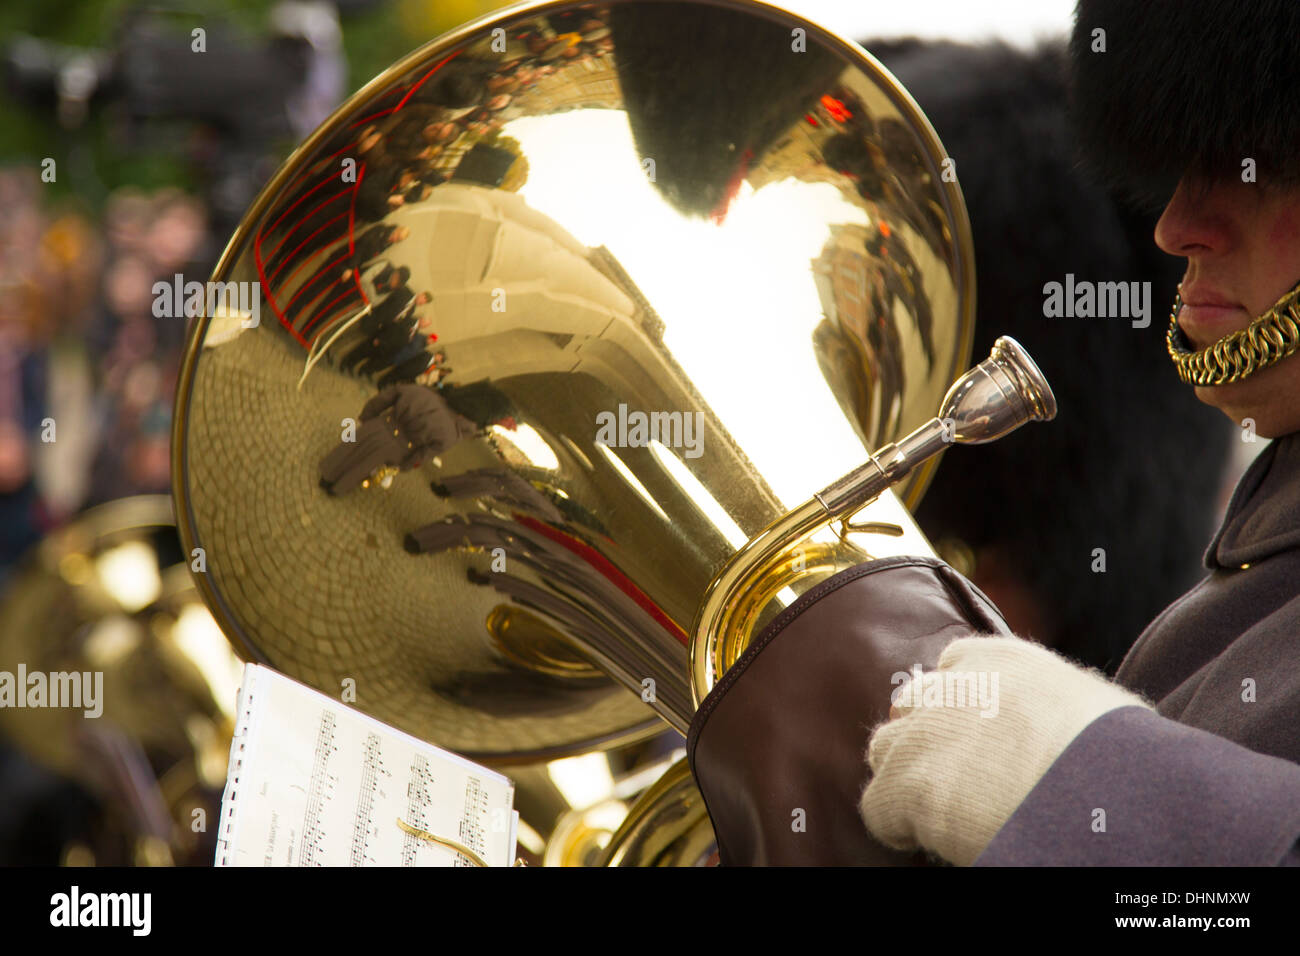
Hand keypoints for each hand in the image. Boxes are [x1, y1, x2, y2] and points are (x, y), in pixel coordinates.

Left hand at [859, 636, 1150, 864]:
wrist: (1103, 792)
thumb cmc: (1117, 755)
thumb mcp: (1089, 701)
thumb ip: (1049, 698)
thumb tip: (1054, 723)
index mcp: (998, 657)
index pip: (953, 665)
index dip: (958, 705)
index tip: (974, 735)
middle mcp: (951, 686)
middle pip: (914, 704)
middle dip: (926, 734)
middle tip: (954, 773)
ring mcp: (922, 733)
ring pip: (887, 749)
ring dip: (906, 774)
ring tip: (941, 807)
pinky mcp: (905, 784)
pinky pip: (878, 806)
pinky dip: (897, 824)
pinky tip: (926, 836)